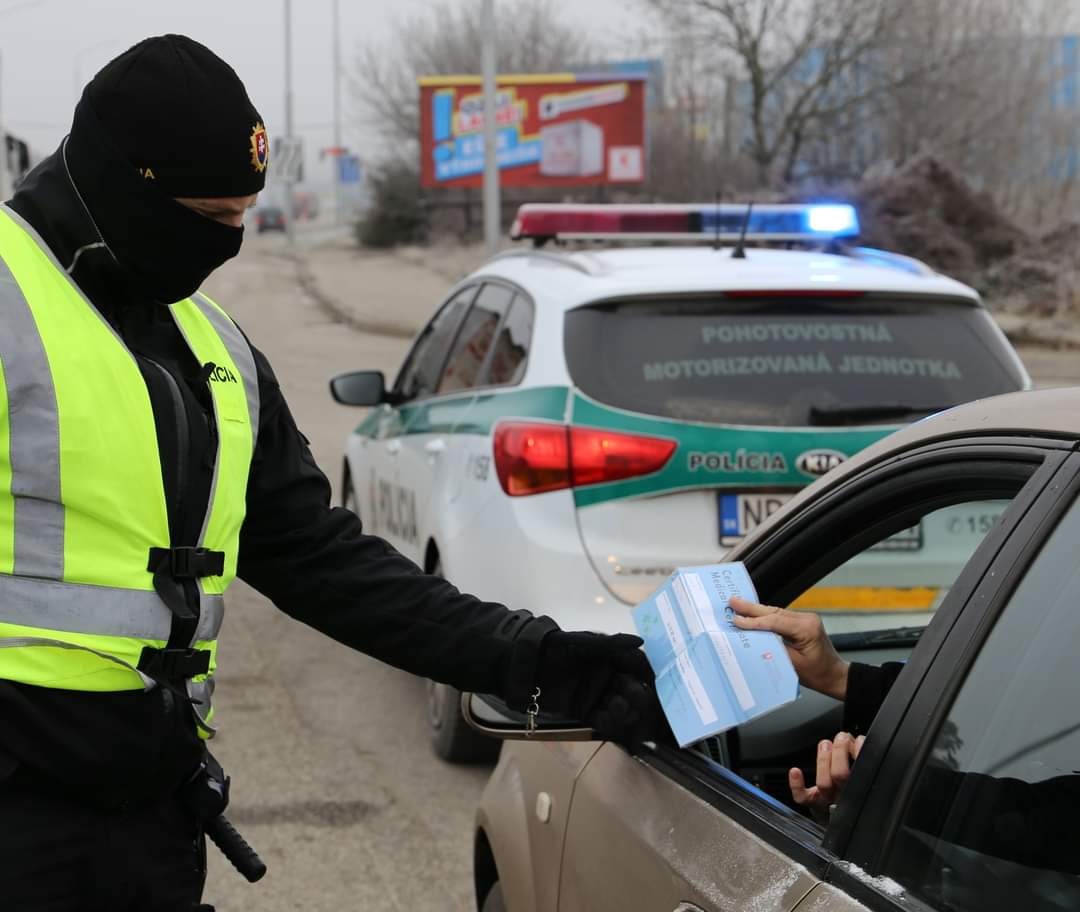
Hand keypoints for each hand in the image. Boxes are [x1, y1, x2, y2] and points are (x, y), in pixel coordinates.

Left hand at [535, 631, 661, 748]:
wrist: (528, 665)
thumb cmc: (558, 647)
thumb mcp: (585, 643)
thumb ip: (612, 643)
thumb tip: (640, 641)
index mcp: (611, 658)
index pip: (635, 667)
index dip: (644, 674)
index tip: (652, 679)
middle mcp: (608, 678)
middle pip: (630, 690)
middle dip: (634, 695)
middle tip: (633, 695)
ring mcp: (597, 696)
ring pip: (619, 707)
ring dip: (623, 710)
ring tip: (618, 706)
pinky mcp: (585, 712)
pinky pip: (603, 721)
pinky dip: (608, 722)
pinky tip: (607, 718)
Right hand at [729, 597, 848, 699]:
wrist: (835, 676)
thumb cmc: (818, 675)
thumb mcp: (792, 665)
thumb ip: (773, 648)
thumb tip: (753, 639)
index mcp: (807, 629)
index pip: (775, 622)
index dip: (753, 622)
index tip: (736, 620)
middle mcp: (807, 619)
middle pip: (774, 612)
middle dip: (751, 608)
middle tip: (733, 602)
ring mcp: (805, 618)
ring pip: (776, 612)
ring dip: (756, 611)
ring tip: (737, 605)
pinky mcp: (802, 622)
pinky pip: (780, 616)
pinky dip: (765, 616)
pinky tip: (752, 614)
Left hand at [790, 732, 863, 821]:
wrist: (836, 823)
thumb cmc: (850, 798)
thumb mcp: (862, 784)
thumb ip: (864, 766)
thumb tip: (862, 742)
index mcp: (858, 789)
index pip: (862, 773)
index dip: (860, 754)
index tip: (859, 743)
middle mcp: (843, 795)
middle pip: (841, 775)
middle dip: (839, 751)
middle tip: (840, 739)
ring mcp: (826, 799)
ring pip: (824, 783)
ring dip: (823, 760)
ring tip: (825, 745)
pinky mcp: (811, 802)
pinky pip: (802, 797)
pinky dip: (797, 784)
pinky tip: (796, 772)